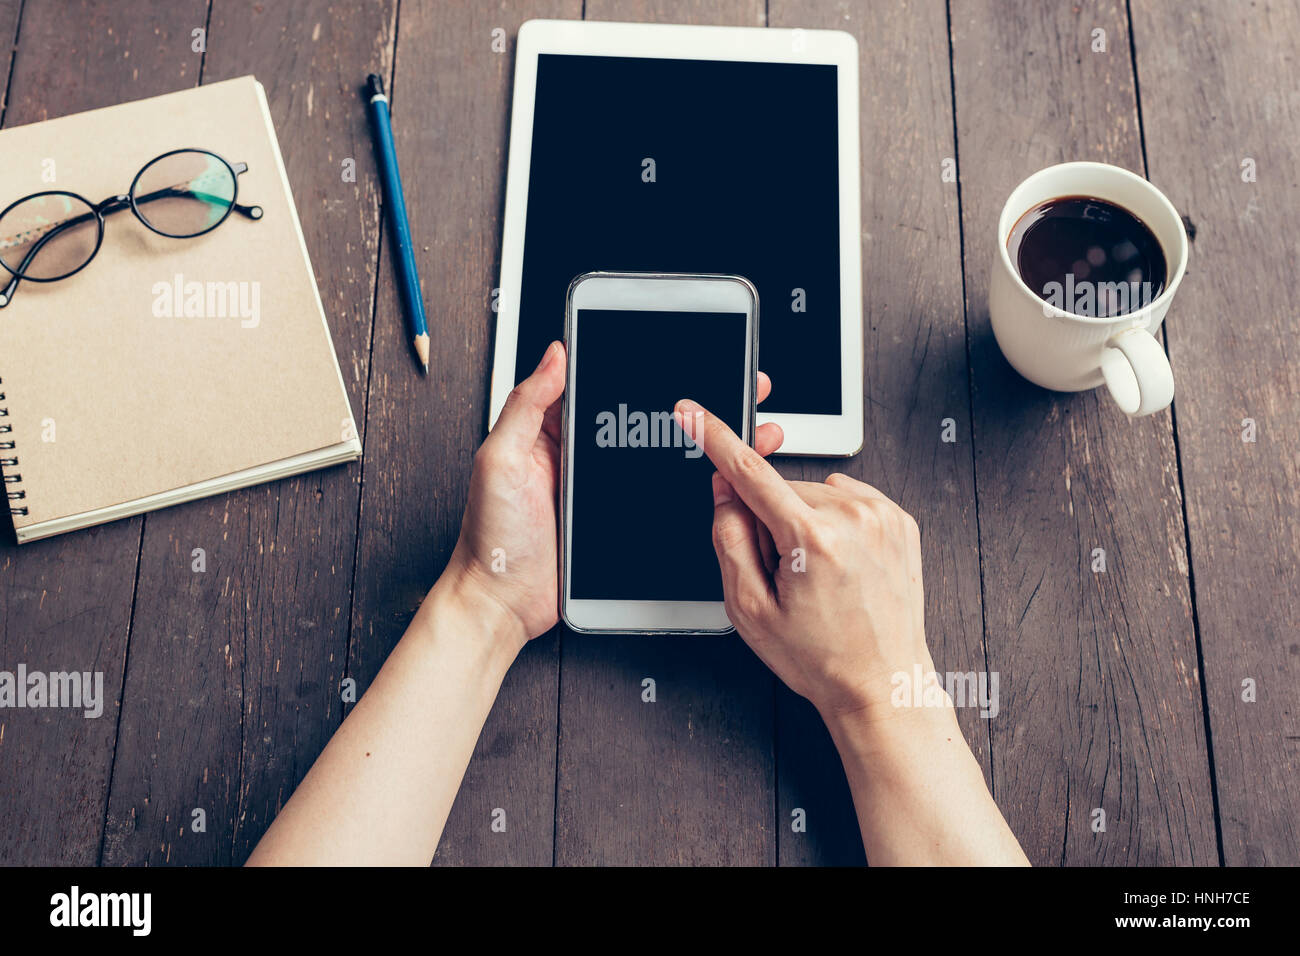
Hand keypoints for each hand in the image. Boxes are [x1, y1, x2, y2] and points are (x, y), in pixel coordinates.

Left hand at [440, 342, 784, 651]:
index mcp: (552, 433)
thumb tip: (555, 354)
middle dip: (687, 404)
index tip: (679, 351)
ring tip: (739, 430)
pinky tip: (717, 481)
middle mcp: (582, 458)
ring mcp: (605, 491)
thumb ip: (525, 405)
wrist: (501, 604)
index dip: (640, 368)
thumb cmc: (491, 537)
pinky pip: (658, 498)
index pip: (602, 387)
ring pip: (658, 459)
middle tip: (730, 387)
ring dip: (698, 445)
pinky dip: (688, 489)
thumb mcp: (499, 460)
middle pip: (642, 421)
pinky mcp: (620, 523)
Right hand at [675, 398, 930, 721]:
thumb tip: (725, 491)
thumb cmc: (820, 657)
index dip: (714, 438)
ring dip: (803, 522)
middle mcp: (853, 517)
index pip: (750, 472)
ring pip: (812, 494)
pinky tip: (839, 564)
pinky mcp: (899, 519)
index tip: (693, 412)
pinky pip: (845, 499)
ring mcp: (882, 515)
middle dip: (769, 522)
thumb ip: (729, 540)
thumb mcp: (749, 610)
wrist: (883, 685)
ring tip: (818, 576)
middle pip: (780, 491)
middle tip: (783, 574)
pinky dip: (833, 522)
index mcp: (812, 539)